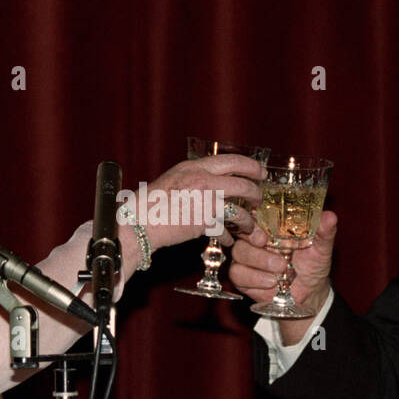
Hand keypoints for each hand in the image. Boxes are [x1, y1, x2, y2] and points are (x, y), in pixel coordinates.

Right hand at [134, 153, 265, 249]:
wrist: (138, 222)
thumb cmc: (150, 205)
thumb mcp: (173, 180)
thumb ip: (194, 179)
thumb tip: (213, 183)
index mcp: (193, 167)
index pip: (231, 160)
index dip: (251, 166)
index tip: (260, 172)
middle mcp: (201, 179)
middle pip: (243, 182)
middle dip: (255, 192)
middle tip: (258, 199)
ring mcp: (204, 199)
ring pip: (239, 207)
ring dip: (248, 219)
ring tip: (248, 225)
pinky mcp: (204, 220)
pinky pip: (227, 227)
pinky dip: (230, 235)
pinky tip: (229, 239)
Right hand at [229, 210, 337, 340]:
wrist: (309, 293)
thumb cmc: (313, 264)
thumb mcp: (322, 247)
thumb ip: (324, 231)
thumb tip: (330, 216)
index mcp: (271, 226)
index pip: (253, 214)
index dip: (253, 220)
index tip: (264, 230)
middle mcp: (255, 239)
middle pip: (241, 233)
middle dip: (254, 241)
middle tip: (267, 246)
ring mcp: (247, 257)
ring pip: (238, 254)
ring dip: (259, 262)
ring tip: (280, 269)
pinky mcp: (242, 276)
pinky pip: (237, 274)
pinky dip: (254, 279)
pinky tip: (271, 283)